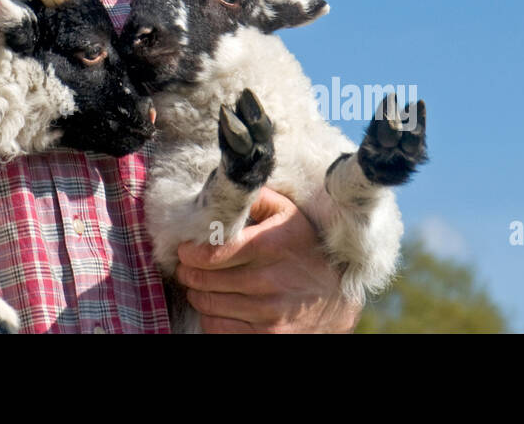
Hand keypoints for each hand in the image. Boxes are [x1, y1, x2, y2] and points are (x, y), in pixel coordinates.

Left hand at [174, 187, 361, 332]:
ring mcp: (268, 312)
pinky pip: (218, 327)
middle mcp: (269, 281)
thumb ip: (257, 197)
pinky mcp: (267, 335)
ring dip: (195, 291)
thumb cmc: (306, 249)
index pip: (213, 253)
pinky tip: (215, 303)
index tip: (185, 248)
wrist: (338, 298)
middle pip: (204, 279)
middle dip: (187, 270)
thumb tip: (227, 187)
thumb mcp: (289, 215)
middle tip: (185, 264)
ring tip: (198, 282)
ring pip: (206, 303)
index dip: (190, 251)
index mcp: (271, 246)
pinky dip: (208, 315)